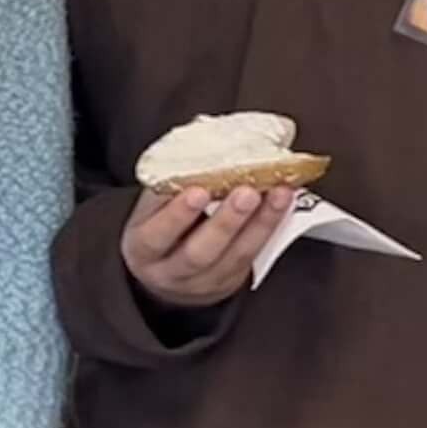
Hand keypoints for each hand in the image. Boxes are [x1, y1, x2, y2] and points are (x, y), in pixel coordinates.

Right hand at [122, 185, 295, 312]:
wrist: (168, 274)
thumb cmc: (158, 229)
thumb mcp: (148, 211)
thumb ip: (167, 187)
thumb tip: (199, 147)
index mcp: (143, 250)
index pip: (156, 236)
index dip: (176, 215)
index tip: (198, 191)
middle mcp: (172, 271)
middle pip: (199, 253)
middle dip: (226, 222)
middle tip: (246, 193)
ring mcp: (206, 279)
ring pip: (235, 255)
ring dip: (261, 221)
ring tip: (278, 192)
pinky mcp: (233, 279)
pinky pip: (256, 253)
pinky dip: (272, 224)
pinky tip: (282, 202)